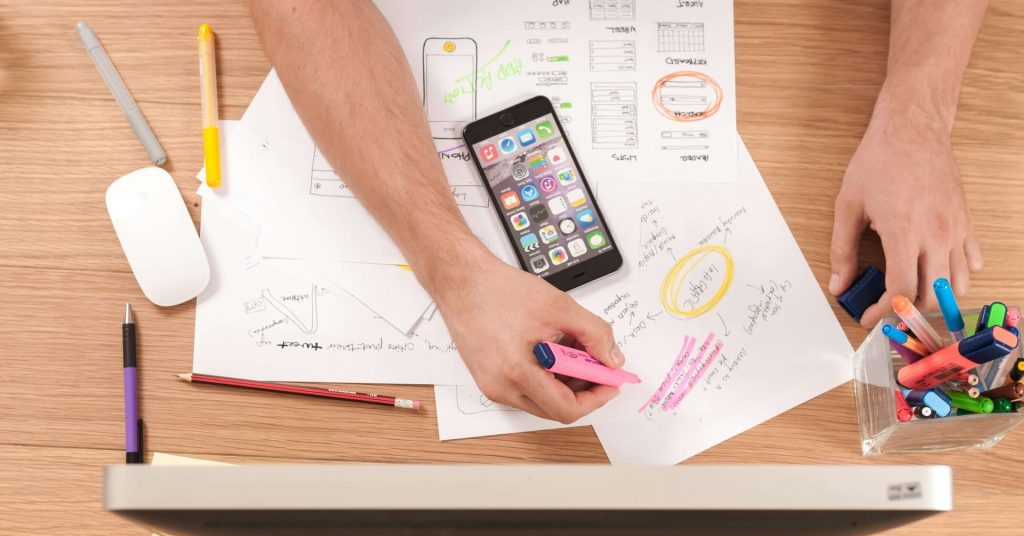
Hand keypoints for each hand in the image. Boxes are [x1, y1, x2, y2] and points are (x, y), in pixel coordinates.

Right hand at [430, 247, 623, 423]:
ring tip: (573, 348)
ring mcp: (492, 385)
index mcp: (516, 372)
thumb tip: (612, 359)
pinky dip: (546, 376)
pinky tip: (553, 349)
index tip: (610, 382)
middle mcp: (501, 387)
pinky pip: (525, 389)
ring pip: (541, 400)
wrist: (461, 281)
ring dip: (565, 381)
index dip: (596, 398)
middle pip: (555, 408)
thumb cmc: (498, 290)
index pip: (566, 409)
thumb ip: (594, 334)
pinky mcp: (488, 379)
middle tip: (597, 364)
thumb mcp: (559, 306)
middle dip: (583, 389)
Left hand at [829, 94, 982, 327]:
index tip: (868, 316)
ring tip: (910, 293)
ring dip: (934, 297)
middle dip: (907, 311)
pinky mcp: (966, 221)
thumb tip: (839, 284)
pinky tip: (935, 271)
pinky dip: (956, 275)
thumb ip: (842, 250)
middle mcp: (936, 235)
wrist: (913, 129)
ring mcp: (955, 229)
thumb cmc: (879, 161)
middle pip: (932, 297)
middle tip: (887, 308)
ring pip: (956, 285)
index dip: (883, 312)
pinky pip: (971, 261)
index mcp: (904, 233)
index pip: (901, 292)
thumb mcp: (848, 206)